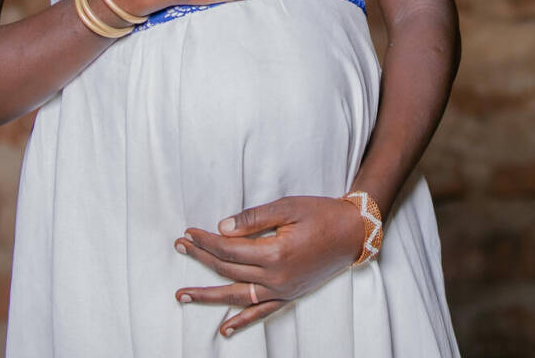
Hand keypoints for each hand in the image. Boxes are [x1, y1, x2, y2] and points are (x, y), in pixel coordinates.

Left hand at [173, 195, 367, 336]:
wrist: (354, 232)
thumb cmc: (323, 214)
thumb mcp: (289, 206)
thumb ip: (254, 217)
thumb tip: (223, 228)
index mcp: (275, 253)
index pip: (229, 248)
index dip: (206, 240)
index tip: (189, 232)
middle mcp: (277, 277)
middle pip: (228, 269)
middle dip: (201, 257)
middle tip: (180, 246)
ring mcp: (283, 290)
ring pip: (237, 296)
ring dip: (208, 296)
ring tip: (183, 295)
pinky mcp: (290, 295)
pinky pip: (262, 311)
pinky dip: (243, 320)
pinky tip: (226, 328)